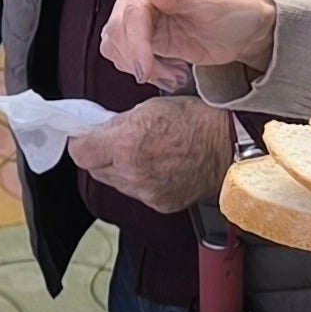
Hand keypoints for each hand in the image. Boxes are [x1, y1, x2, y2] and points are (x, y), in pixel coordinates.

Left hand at [62, 95, 238, 212]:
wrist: (230, 145)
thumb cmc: (197, 120)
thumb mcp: (150, 107)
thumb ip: (118, 123)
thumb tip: (99, 130)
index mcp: (125, 144)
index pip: (79, 152)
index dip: (80, 142)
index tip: (84, 135)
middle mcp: (132, 172)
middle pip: (94, 169)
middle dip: (99, 155)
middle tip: (114, 141)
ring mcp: (146, 191)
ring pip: (115, 183)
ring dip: (119, 169)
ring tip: (142, 152)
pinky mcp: (160, 203)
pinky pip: (137, 193)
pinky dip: (140, 181)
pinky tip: (157, 166)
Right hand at [102, 0, 278, 89]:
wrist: (243, 31)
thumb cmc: (234, 9)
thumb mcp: (213, 2)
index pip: (134, 7)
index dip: (136, 41)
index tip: (145, 69)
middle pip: (118, 26)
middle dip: (138, 58)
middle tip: (169, 77)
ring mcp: (138, 7)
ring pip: (115, 41)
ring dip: (139, 65)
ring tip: (173, 74)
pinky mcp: (139, 31)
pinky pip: (122, 52)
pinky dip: (140, 68)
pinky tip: (168, 71)